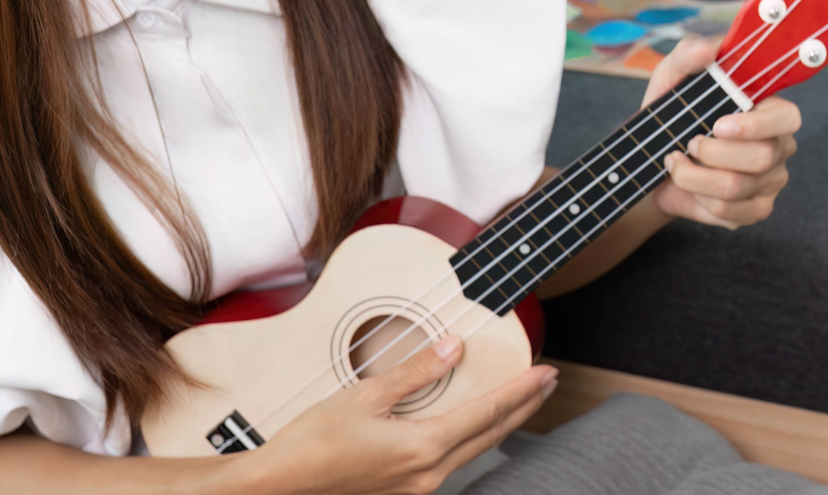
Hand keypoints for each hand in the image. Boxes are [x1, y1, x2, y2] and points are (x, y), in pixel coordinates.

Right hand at [239, 335, 555, 494]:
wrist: (279, 487)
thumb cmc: (311, 442)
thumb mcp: (364, 396)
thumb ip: (414, 371)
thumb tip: (454, 347)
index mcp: (422, 448)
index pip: (488, 413)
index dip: (522, 390)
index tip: (547, 372)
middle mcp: (427, 475)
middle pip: (491, 437)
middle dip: (523, 408)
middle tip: (548, 383)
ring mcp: (417, 489)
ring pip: (473, 452)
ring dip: (499, 424)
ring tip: (518, 399)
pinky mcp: (404, 492)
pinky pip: (450, 462)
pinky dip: (471, 439)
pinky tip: (471, 426)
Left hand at [641, 36, 799, 228]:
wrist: (654, 162)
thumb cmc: (673, 115)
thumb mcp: (671, 79)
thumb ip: (688, 55)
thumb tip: (710, 49)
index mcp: (770, 110)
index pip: (787, 117)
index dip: (755, 125)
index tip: (718, 124)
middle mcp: (779, 146)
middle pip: (761, 157)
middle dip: (711, 152)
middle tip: (688, 144)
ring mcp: (771, 181)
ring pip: (737, 187)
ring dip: (694, 176)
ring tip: (677, 163)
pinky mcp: (756, 209)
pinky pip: (730, 212)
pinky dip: (700, 198)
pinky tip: (691, 186)